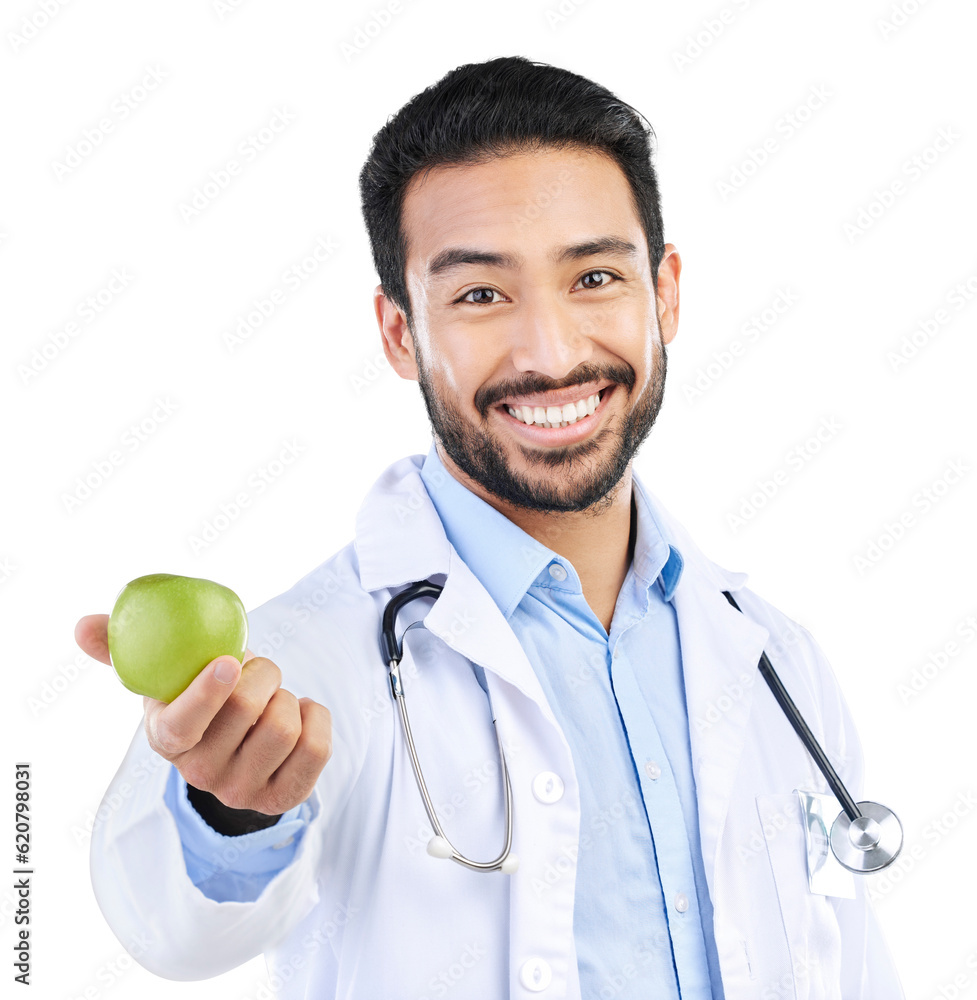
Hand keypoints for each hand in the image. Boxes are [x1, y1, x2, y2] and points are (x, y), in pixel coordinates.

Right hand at [75, 614, 331, 814]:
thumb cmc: (200, 697)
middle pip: (248, 710)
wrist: (239, 747)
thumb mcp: (163, 676)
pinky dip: (316, 716)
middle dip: (263, 673)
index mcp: (167, 739)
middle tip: (255, 671)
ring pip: (285, 728)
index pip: (183, 725)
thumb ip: (123, 648)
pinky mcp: (284, 797)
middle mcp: (202, 773)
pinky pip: (317, 748)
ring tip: (272, 698)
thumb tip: (83, 625)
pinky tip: (299, 713)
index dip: (206, 694)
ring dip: (287, 696)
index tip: (227, 662)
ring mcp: (243, 790)